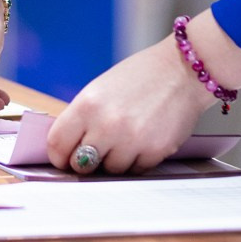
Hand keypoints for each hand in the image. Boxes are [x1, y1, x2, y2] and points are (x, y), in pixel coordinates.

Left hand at [50, 7, 240, 172]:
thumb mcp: (100, 90)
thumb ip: (82, 118)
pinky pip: (136, 170)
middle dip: (85, 161)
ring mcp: (132, 141)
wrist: (183, 70)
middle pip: (81, 164)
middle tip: (94, 152)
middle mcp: (107, 125)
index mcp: (87, 105)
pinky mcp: (156, 151)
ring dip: (114, 161)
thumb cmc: (139, 77)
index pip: (57, 144)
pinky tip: (142, 141)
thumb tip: (67, 148)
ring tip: (124, 140)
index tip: (63, 157)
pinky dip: (136, 160)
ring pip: (110, 170)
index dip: (58, 155)